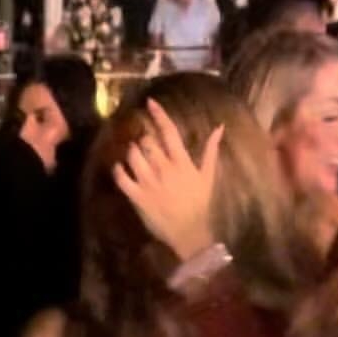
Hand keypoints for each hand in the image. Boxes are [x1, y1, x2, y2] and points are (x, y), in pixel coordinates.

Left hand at [113, 99, 223, 263]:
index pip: (169, 132)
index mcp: (182, 162)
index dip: (159, 114)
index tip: (150, 102)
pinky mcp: (138, 197)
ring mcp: (149, 183)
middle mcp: (164, 169)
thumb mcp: (208, 176)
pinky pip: (122, 179)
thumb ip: (210, 151)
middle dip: (143, 138)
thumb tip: (219, 127)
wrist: (190, 234)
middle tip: (143, 142)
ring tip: (133, 153)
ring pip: (133, 156)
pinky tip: (119, 168)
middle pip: (147, 142)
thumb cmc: (200, 205)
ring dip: (131, 151)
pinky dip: (118, 170)